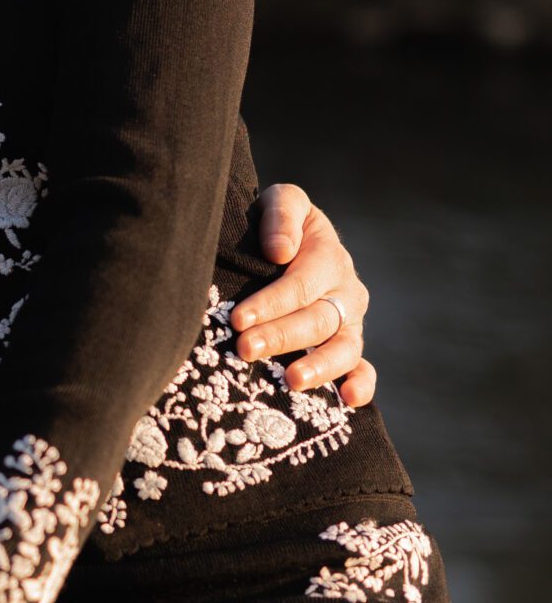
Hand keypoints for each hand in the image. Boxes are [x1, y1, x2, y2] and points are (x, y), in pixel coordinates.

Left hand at [233, 182, 373, 406]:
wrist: (287, 242)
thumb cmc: (279, 223)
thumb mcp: (281, 202)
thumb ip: (282, 216)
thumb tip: (279, 252)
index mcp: (329, 257)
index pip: (301, 285)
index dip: (271, 303)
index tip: (238, 318)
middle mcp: (345, 293)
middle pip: (317, 320)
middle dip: (280, 337)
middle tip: (245, 349)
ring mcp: (351, 323)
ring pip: (344, 348)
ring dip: (320, 366)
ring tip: (292, 381)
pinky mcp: (350, 347)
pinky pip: (363, 369)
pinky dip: (361, 385)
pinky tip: (347, 400)